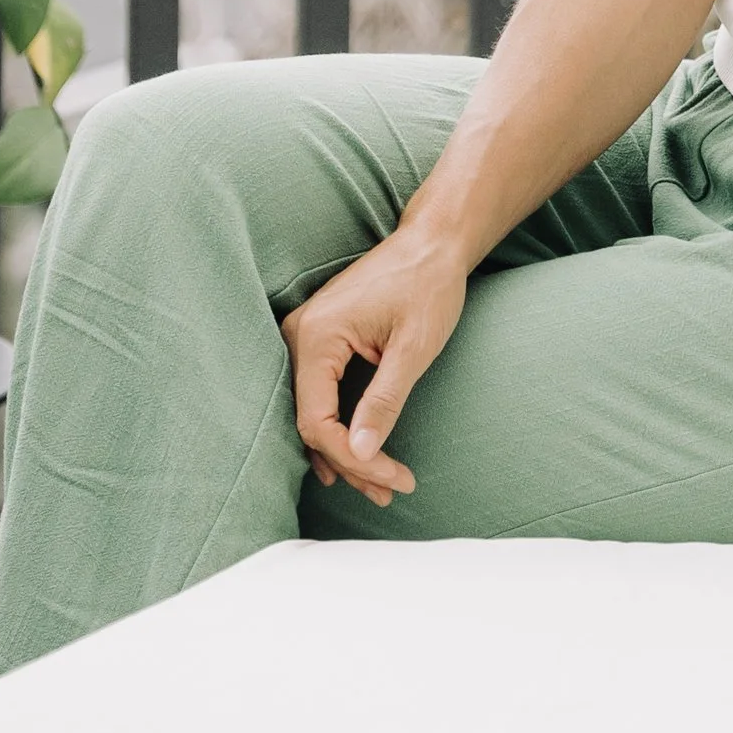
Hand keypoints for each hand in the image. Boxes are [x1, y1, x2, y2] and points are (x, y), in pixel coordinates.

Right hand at [280, 225, 467, 509]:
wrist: (433, 240)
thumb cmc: (429, 285)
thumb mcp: (413, 348)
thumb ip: (383, 402)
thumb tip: (359, 454)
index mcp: (317, 336)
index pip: (317, 422)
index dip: (353, 459)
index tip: (392, 479)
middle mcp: (299, 335)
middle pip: (311, 422)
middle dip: (351, 462)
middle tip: (390, 492)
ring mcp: (305, 335)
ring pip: (313, 412)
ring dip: (345, 450)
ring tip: (381, 486)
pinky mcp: (319, 338)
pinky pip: (319, 394)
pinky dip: (341, 425)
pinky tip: (359, 453)